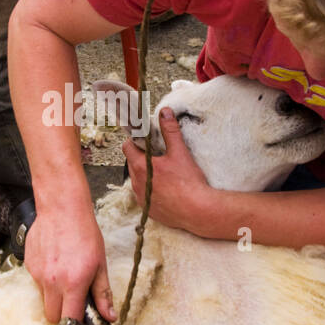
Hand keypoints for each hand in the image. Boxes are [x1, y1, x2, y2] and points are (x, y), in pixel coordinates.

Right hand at [24, 203, 114, 324]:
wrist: (62, 208)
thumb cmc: (85, 233)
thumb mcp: (100, 264)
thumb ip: (103, 294)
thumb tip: (110, 317)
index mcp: (73, 284)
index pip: (69, 322)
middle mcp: (52, 282)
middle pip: (52, 317)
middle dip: (62, 317)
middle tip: (74, 305)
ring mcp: (37, 274)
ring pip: (44, 300)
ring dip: (54, 297)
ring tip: (66, 277)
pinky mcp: (29, 265)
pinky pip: (37, 283)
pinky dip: (46, 281)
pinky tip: (56, 264)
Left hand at [122, 108, 210, 230]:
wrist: (198, 211)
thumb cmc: (189, 183)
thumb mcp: (180, 152)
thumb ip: (170, 131)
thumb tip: (164, 113)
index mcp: (141, 167)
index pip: (127, 147)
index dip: (135, 141)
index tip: (144, 139)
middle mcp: (137, 184)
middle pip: (132, 163)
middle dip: (141, 157)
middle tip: (157, 154)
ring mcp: (142, 199)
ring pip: (138, 180)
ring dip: (146, 174)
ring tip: (163, 172)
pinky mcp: (149, 210)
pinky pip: (145, 196)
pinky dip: (151, 190)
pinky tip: (166, 188)